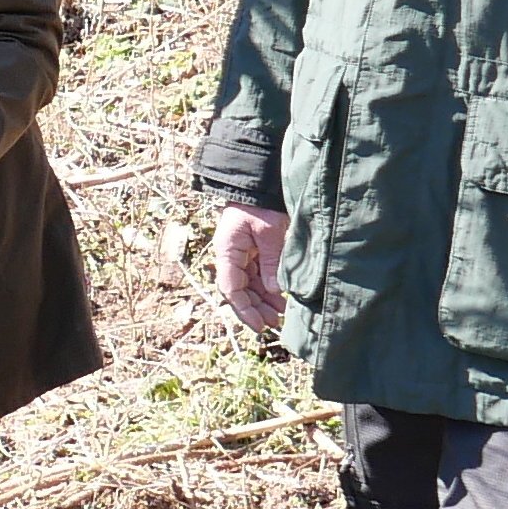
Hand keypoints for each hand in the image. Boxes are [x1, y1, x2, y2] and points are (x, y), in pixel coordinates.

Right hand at [211, 205, 288, 330]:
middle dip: (255, 309)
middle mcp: (231, 255)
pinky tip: (280, 298)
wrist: (260, 183)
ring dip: (262, 300)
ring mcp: (241, 253)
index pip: (231, 288)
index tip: (259, 325)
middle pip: (239, 290)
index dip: (244, 309)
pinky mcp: (252, 250)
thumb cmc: (261, 204)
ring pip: (249, 284)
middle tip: (274, 324)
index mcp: (227, 251)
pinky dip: (267, 287)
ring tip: (280, 315)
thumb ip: (270, 261)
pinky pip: (257, 274)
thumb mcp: (268, 232)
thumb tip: (274, 290)